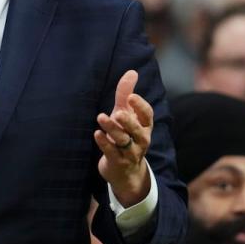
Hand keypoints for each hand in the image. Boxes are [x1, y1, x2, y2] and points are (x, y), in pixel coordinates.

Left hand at [95, 70, 152, 206]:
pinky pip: (112, 152)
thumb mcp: (125, 114)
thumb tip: (132, 72)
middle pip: (137, 130)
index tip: (131, 97)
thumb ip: (126, 94)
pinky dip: (104, 143)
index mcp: (145, 126)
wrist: (125, 171)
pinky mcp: (118, 162)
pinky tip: (96, 134)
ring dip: (112, 129)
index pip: (148, 115)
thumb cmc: (126, 135)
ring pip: (123, 141)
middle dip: (129, 121)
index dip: (141, 107)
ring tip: (101, 117)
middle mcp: (141, 139)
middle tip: (118, 112)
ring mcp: (130, 152)